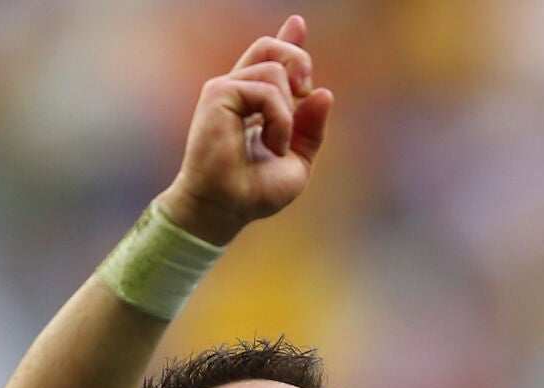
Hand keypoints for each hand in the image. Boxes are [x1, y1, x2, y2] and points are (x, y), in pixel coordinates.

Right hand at [157, 15, 333, 245]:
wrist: (226, 208)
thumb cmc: (255, 191)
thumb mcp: (297, 159)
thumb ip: (311, 127)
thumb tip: (324, 91)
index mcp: (255, 102)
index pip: (272, 61)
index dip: (288, 41)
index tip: (298, 23)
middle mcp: (239, 91)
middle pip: (271, 48)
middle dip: (297, 58)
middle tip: (305, 92)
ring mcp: (227, 89)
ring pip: (276, 69)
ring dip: (289, 113)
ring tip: (277, 145)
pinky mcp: (219, 93)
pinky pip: (267, 90)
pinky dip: (280, 119)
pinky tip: (271, 143)